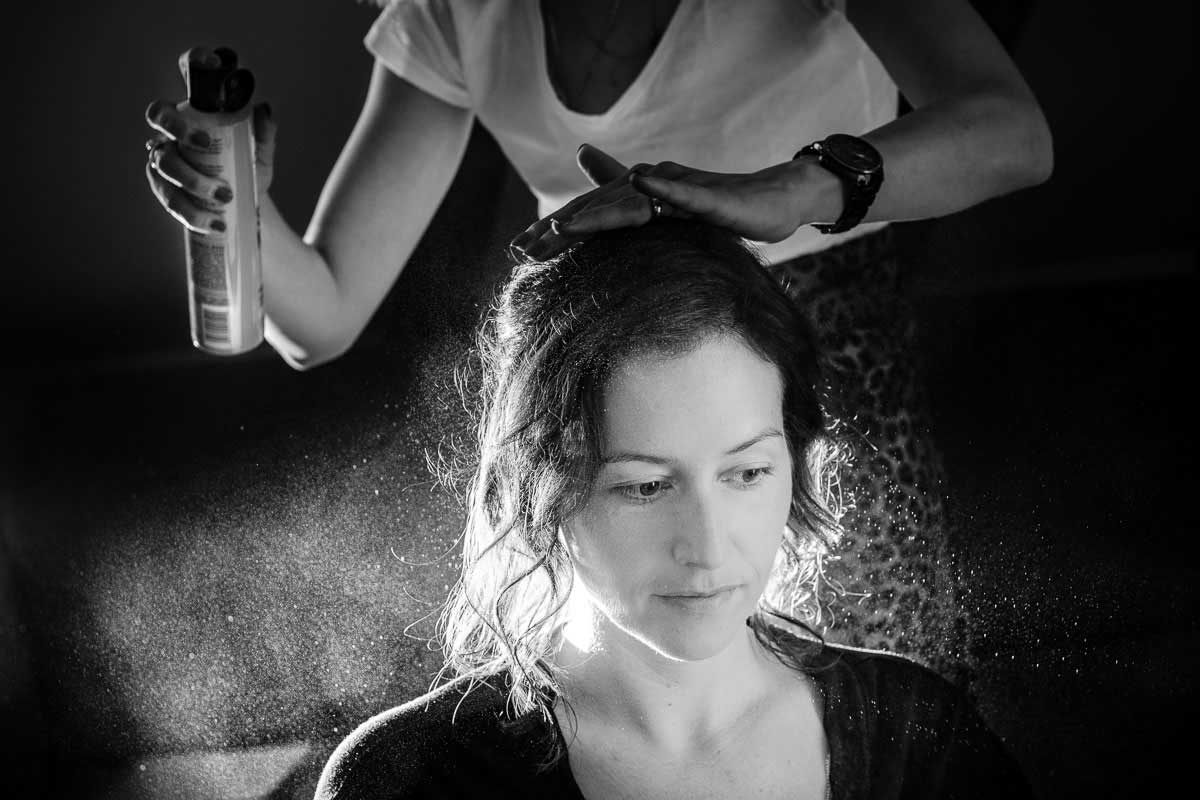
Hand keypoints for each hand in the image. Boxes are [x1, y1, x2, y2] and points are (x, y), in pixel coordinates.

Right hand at [143, 99, 276, 233]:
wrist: (246, 198)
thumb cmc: (245, 165)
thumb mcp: (257, 150)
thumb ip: (263, 131)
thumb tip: (264, 110)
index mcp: (181, 126)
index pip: (160, 115)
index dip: (172, 125)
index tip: (204, 141)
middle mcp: (166, 148)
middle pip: (163, 159)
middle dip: (190, 176)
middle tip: (223, 190)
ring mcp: (162, 175)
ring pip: (166, 187)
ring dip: (194, 202)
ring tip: (226, 208)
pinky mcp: (168, 197)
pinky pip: (174, 208)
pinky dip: (195, 217)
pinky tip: (216, 224)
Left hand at [510, 144, 822, 260]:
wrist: (775, 200)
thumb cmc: (724, 213)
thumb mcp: (673, 223)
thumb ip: (638, 220)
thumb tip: (611, 234)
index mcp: (639, 200)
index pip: (587, 216)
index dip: (551, 232)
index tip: (517, 252)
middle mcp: (650, 188)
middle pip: (596, 209)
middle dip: (555, 231)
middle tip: (520, 251)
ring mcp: (677, 189)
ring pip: (627, 202)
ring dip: (592, 215)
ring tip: (559, 229)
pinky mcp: (707, 196)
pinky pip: (679, 192)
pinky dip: (658, 187)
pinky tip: (637, 181)